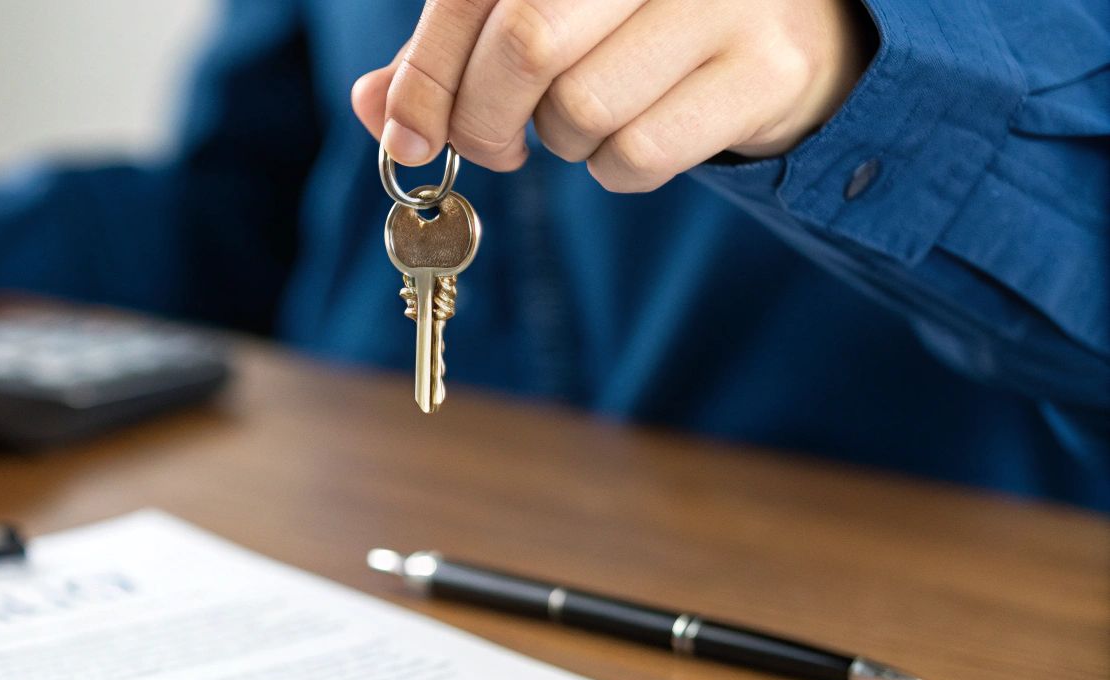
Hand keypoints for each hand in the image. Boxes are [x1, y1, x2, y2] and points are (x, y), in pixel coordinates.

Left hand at [352, 0, 876, 191]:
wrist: (792, 26)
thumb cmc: (636, 21)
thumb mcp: (540, 12)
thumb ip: (452, 53)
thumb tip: (378, 110)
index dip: (426, 75)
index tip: (409, 134)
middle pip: (527, 45)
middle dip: (484, 120)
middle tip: (495, 146)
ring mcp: (725, 0)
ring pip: (580, 110)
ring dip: (561, 143)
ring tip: (590, 117)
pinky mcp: (766, 70)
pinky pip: (638, 156)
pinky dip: (615, 171)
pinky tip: (637, 136)